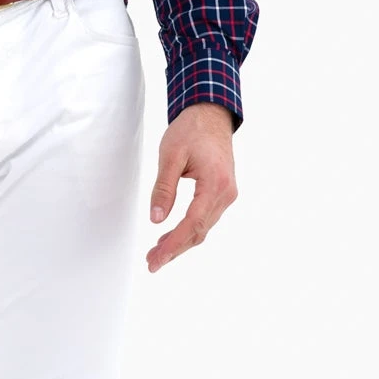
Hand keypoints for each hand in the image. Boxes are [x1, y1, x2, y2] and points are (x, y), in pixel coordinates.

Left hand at [146, 104, 237, 272]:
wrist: (211, 115)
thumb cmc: (191, 131)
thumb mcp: (170, 155)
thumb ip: (164, 188)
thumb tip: (156, 219)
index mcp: (215, 184)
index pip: (192, 223)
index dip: (173, 244)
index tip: (156, 257)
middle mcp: (226, 193)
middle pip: (199, 231)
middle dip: (174, 249)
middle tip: (151, 262)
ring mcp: (227, 195)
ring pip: (203, 228)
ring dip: (180, 242)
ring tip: (156, 252)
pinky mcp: (223, 194)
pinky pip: (205, 219)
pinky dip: (188, 230)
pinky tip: (170, 236)